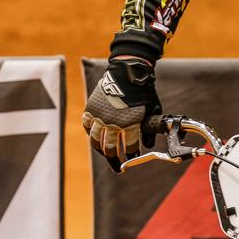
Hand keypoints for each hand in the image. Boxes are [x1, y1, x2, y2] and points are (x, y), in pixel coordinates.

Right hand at [82, 57, 160, 171]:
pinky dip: (91, 132)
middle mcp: (113, 123)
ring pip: (96, 141)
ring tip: (105, 154)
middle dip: (115, 160)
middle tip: (118, 166)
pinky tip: (95, 136)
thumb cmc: (142, 90)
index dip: (132, 156)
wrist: (127, 71)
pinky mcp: (91, 108)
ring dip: (101, 150)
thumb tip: (148, 144)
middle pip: (111, 149)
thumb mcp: (151, 110)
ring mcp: (100, 116)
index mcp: (130, 124)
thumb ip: (148, 128)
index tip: (132, 160)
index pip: (130, 148)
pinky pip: (87, 125)